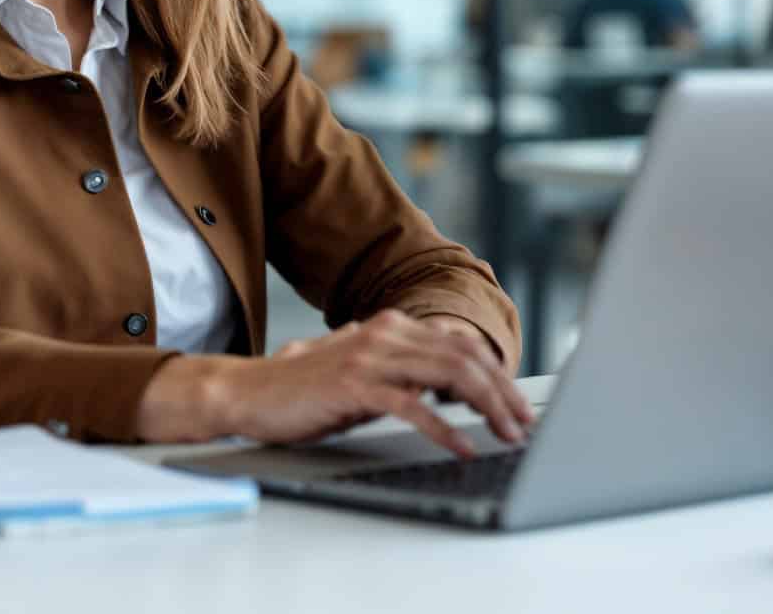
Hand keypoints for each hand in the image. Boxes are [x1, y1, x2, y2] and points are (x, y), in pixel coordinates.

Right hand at [134, 310, 534, 456]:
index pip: (461, 343)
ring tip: (505, 433)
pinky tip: (462, 446)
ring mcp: (370, 356)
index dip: (497, 373)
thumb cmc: (304, 388)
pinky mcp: (355, 385)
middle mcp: (386, 333)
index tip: (517, 404)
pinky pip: (413, 405)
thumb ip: (400, 373)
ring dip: (485, 406)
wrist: (248, 392)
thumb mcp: (362, 372)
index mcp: (391, 327)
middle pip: (464, 356)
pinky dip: (445, 428)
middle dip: (502, 391)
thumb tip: (448, 390)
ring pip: (449, 375)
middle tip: (523, 423)